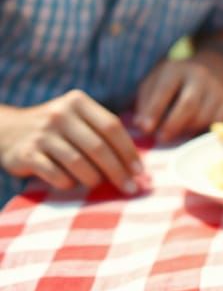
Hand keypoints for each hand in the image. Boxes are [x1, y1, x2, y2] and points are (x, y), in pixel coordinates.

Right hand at [0, 91, 142, 194]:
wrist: (7, 130)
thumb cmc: (57, 128)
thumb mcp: (77, 118)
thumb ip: (102, 133)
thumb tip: (135, 165)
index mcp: (79, 102)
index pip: (112, 126)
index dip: (128, 150)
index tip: (140, 171)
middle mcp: (61, 114)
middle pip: (98, 146)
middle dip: (117, 170)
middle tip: (130, 188)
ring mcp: (42, 134)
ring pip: (78, 162)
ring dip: (93, 178)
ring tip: (98, 185)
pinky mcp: (26, 154)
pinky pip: (55, 174)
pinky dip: (68, 183)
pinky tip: (72, 184)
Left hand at [134, 58, 222, 142]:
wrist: (212, 68)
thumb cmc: (173, 81)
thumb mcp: (155, 82)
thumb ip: (145, 103)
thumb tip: (141, 126)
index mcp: (177, 70)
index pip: (165, 90)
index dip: (154, 111)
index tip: (144, 129)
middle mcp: (200, 77)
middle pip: (188, 104)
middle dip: (172, 125)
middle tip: (160, 139)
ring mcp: (216, 90)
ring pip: (202, 117)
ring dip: (185, 131)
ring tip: (174, 131)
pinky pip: (213, 125)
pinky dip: (200, 133)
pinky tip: (190, 130)